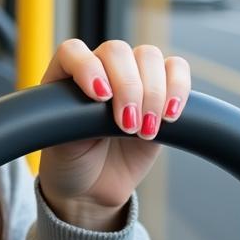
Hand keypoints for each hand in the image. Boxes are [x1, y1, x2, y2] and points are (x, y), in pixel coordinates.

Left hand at [37, 40, 190, 230]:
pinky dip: (179, 89)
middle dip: (127, 87)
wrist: (92, 188)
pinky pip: (177, 70)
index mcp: (64, 77)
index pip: (73, 52)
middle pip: (117, 51)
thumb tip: (107, 97)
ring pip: (148, 56)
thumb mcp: (60, 144)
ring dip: (153, 91)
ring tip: (146, 130)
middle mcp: (98, 70)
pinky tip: (169, 117)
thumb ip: (75, 118)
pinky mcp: (160, 93)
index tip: (100, 97)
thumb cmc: (69, 162)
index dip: (88, 67)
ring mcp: (130, 78)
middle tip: (127, 125)